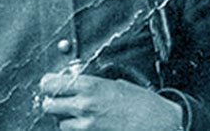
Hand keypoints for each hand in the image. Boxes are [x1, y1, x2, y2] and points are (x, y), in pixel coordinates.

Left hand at [40, 73, 181, 130]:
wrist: (161, 123)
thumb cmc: (141, 102)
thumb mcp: (115, 84)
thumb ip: (91, 85)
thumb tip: (73, 84)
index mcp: (89, 85)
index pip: (50, 83)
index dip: (48, 84)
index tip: (49, 85)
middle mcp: (84, 104)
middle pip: (48, 105)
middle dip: (52, 103)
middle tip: (60, 101)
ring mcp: (87, 125)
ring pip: (59, 123)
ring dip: (65, 120)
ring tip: (79, 115)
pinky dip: (76, 130)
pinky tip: (86, 126)